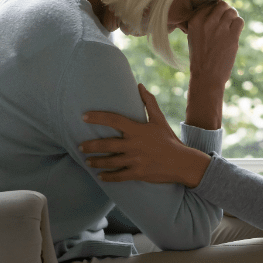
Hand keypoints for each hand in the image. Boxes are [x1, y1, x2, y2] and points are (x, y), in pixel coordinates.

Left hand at [81, 84, 211, 187]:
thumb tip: (140, 86)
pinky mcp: (138, 173)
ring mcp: (136, 160)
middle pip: (107, 144)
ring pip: (110, 162)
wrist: (182, 162)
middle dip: (91, 146)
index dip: (97, 117)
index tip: (84, 116)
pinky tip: (100, 176)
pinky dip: (108, 177)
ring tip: (87, 161)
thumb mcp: (159, 120)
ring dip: (96, 162)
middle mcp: (134, 144)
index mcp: (137, 130)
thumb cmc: (169, 140)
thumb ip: (149, 102)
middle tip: (80, 146)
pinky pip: (119, 176)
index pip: (114, 120)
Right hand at [186, 0, 243, 85]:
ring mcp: (220, 28)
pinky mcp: (231, 36)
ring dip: (233, 17)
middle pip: (222, 5)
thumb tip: (216, 10)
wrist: (206, 76)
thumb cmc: (199, 58)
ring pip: (232, 11)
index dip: (216, 9)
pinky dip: (239, 24)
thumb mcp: (193, 36)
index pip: (209, 4)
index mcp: (195, 20)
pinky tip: (234, 32)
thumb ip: (202, 22)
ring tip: (230, 27)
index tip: (217, 18)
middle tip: (226, 21)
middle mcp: (207, 22)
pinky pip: (240, 21)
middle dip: (226, 11)